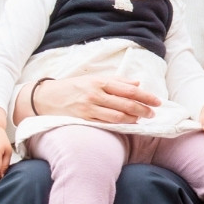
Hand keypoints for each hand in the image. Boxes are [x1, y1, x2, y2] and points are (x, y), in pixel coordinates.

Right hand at [26, 74, 159, 124]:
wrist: (46, 97)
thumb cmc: (73, 87)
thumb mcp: (93, 79)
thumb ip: (116, 81)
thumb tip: (137, 82)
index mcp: (99, 81)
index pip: (128, 89)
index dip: (145, 96)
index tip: (157, 101)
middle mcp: (95, 93)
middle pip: (126, 103)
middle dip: (143, 109)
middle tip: (153, 113)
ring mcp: (89, 107)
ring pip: (118, 115)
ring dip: (134, 118)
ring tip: (143, 119)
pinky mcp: (84, 119)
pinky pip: (106, 123)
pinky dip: (120, 124)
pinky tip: (129, 124)